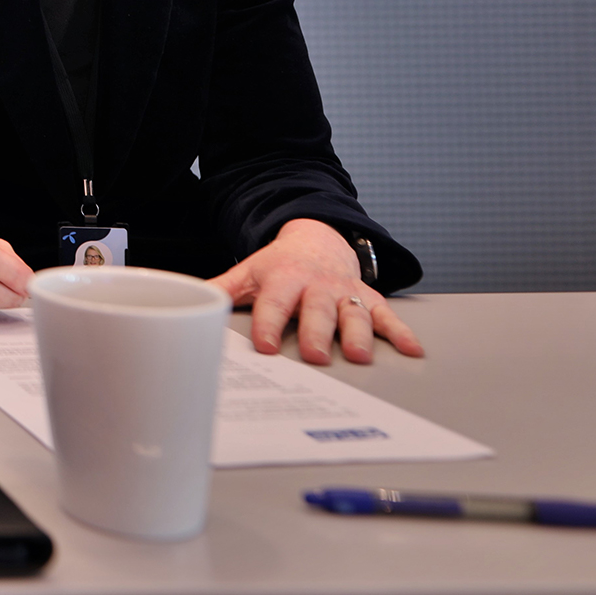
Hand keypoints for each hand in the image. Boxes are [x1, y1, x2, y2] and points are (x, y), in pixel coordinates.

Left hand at [211, 217, 422, 365]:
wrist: (317, 238)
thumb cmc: (278, 265)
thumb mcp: (247, 273)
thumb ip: (220, 290)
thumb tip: (184, 301)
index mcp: (283, 279)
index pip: (274, 304)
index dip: (268, 324)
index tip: (265, 346)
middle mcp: (317, 286)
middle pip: (316, 311)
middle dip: (316, 333)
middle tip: (315, 356)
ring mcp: (345, 292)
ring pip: (353, 313)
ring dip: (358, 334)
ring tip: (360, 356)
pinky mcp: (368, 298)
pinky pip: (387, 314)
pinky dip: (401, 332)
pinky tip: (411, 350)